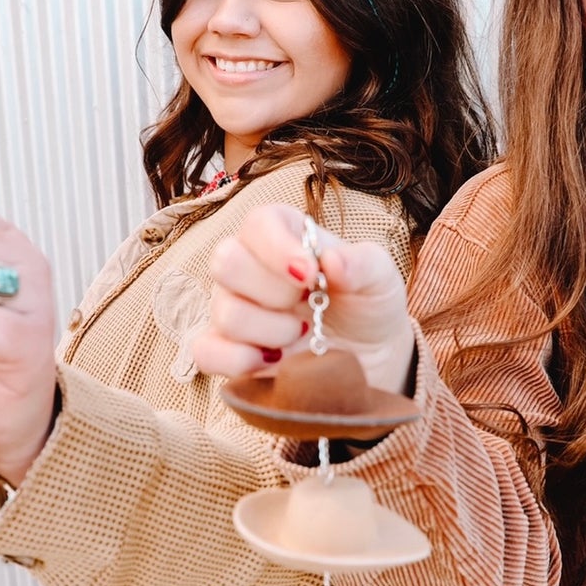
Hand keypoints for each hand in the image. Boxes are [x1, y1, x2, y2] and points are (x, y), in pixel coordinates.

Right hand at [192, 203, 415, 393]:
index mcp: (283, 236)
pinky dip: (240, 361)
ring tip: (301, 336)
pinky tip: (275, 362)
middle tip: (307, 305)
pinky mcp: (227, 352)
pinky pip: (205, 351)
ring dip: (272, 331)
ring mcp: (233, 310)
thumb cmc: (368, 306)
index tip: (310, 274)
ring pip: (224, 312)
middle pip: (225, 261)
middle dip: (274, 292)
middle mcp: (248, 268)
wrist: (369, 359)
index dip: (277, 248)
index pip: (257, 223)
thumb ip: (362, 263)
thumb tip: (332, 261)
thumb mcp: (380, 279)